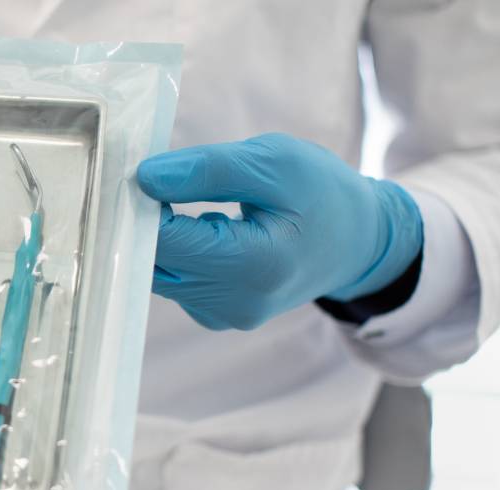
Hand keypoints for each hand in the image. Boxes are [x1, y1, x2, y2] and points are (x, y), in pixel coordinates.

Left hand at [136, 133, 422, 329]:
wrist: (355, 242)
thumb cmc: (321, 194)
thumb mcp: (276, 161)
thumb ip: (209, 169)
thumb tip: (146, 177)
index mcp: (256, 265)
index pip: (168, 241)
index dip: (144, 206)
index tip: (144, 173)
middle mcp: (236, 303)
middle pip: (155, 262)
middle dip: (147, 221)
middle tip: (165, 181)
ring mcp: (224, 316)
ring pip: (159, 273)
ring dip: (163, 237)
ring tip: (200, 204)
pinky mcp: (216, 317)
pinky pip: (174, 282)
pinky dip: (177, 253)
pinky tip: (205, 231)